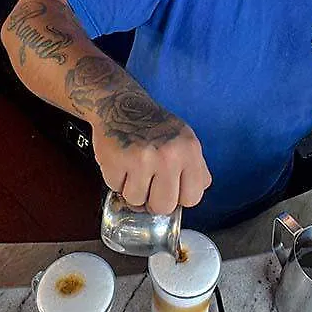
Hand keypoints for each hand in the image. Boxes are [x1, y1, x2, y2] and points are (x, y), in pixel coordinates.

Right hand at [92, 107, 211, 215]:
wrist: (121, 104)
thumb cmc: (154, 126)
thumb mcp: (185, 140)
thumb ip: (196, 169)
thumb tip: (195, 194)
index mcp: (189, 151)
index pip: (192, 198)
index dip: (178, 198)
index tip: (170, 189)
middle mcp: (168, 155)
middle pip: (164, 207)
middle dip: (154, 201)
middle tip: (149, 185)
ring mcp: (141, 159)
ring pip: (137, 201)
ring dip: (132, 190)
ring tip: (134, 171)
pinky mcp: (116, 161)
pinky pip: (116, 189)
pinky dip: (116, 180)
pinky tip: (121, 164)